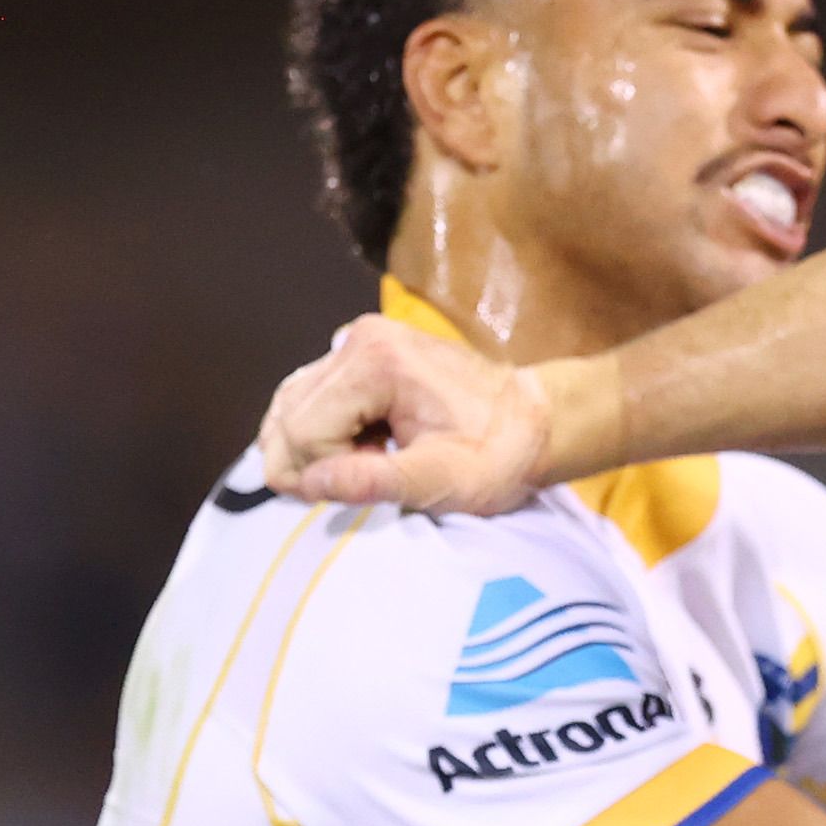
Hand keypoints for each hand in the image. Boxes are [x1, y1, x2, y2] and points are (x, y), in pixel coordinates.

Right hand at [259, 316, 558, 513]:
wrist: (536, 423)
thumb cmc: (498, 455)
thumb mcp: (441, 480)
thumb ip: (371, 482)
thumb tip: (307, 482)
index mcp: (377, 362)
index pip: (305, 431)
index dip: (326, 473)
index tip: (374, 485)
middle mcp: (359, 340)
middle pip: (290, 416)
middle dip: (316, 461)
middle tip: (368, 480)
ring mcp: (359, 341)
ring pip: (292, 406)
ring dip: (317, 448)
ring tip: (369, 464)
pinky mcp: (364, 353)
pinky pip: (313, 397)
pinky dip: (325, 431)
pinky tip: (364, 448)